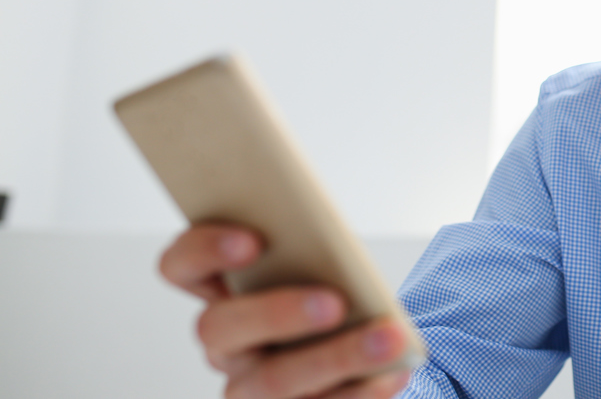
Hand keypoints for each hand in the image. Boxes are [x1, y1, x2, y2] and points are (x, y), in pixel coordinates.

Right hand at [160, 223, 413, 398]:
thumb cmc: (334, 293)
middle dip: (277, 313)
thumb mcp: (322, 267)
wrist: (358, 350)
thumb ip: (313, 251)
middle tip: (335, 303)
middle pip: (218, 328)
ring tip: (390, 340)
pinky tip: (394, 375)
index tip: (253, 240)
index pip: (182, 266)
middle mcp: (226, 343)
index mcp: (222, 290)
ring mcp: (248, 387)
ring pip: (271, 381)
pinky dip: (360, 391)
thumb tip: (339, 246)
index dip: (204, 250)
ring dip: (335, 358)